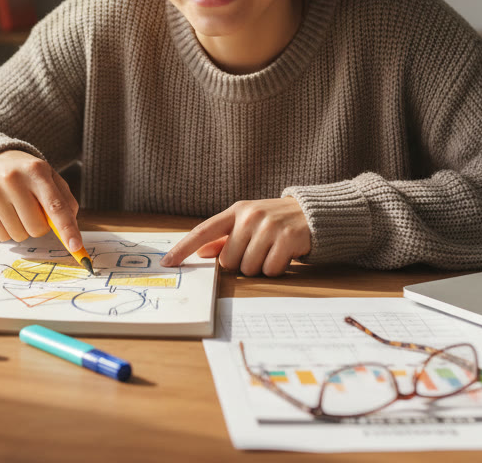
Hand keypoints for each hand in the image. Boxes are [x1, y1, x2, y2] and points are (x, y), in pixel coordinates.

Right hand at [0, 150, 81, 250]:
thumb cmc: (27, 174)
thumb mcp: (50, 178)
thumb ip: (65, 202)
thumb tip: (72, 230)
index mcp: (37, 171)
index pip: (55, 206)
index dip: (67, 229)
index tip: (76, 248)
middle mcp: (13, 179)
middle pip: (36, 227)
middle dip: (40, 227)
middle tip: (33, 211)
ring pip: (18, 234)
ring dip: (22, 229)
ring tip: (16, 209)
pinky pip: (1, 236)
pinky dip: (6, 231)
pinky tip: (3, 213)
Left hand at [160, 197, 310, 276]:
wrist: (313, 212)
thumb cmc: (275, 221)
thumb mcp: (249, 222)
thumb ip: (225, 237)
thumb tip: (200, 251)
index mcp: (236, 211)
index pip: (203, 231)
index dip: (184, 248)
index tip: (168, 262)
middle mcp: (250, 216)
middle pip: (228, 260)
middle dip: (241, 263)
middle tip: (257, 250)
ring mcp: (269, 226)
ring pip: (248, 268)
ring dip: (259, 267)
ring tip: (272, 250)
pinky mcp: (287, 238)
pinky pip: (270, 270)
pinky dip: (276, 268)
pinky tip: (284, 254)